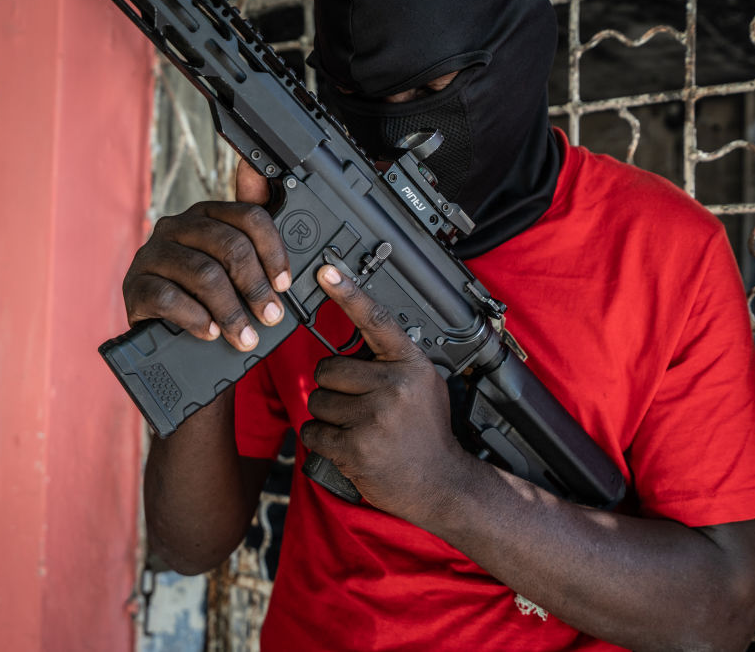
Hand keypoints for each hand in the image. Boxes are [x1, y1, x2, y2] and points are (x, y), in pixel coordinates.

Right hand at [122, 160, 290, 350]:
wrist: (155, 323)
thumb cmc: (201, 293)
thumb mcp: (231, 271)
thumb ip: (261, 259)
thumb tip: (303, 272)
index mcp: (208, 214)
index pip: (250, 217)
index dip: (273, 251)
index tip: (283, 284)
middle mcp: (178, 226)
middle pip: (230, 246)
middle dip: (256, 286)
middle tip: (270, 315)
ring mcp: (153, 253)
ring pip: (204, 273)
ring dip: (231, 311)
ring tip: (245, 336)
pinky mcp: (135, 284)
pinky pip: (168, 297)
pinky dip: (196, 318)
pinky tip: (210, 332)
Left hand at [301, 265, 474, 522]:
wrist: (441, 484)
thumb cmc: (427, 434)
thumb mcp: (424, 386)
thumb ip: (394, 364)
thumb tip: (356, 344)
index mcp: (411, 365)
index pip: (376, 320)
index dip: (348, 293)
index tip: (326, 270)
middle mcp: (394, 386)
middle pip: (329, 368)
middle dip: (335, 388)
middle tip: (358, 407)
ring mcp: (374, 417)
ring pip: (317, 401)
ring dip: (327, 417)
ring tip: (357, 429)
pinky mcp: (355, 447)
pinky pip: (312, 432)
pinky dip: (322, 441)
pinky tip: (348, 447)